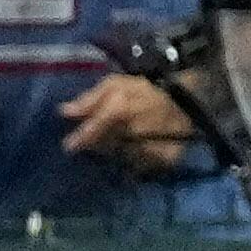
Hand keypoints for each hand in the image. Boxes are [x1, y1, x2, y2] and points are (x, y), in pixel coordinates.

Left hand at [56, 71, 195, 172]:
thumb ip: (90, 99)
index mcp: (120, 110)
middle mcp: (133, 132)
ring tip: (119, 142)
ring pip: (120, 158)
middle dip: (97, 145)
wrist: (187, 98)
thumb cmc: (145, 90)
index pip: (92, 131)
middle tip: (101, 138)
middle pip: (103, 148)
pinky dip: (134, 160)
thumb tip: (64, 111)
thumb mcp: (116, 84)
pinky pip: (140, 165)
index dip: (79, 140)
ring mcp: (150, 148)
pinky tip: (134, 149)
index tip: (67, 147)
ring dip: (115, 153)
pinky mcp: (164, 160)